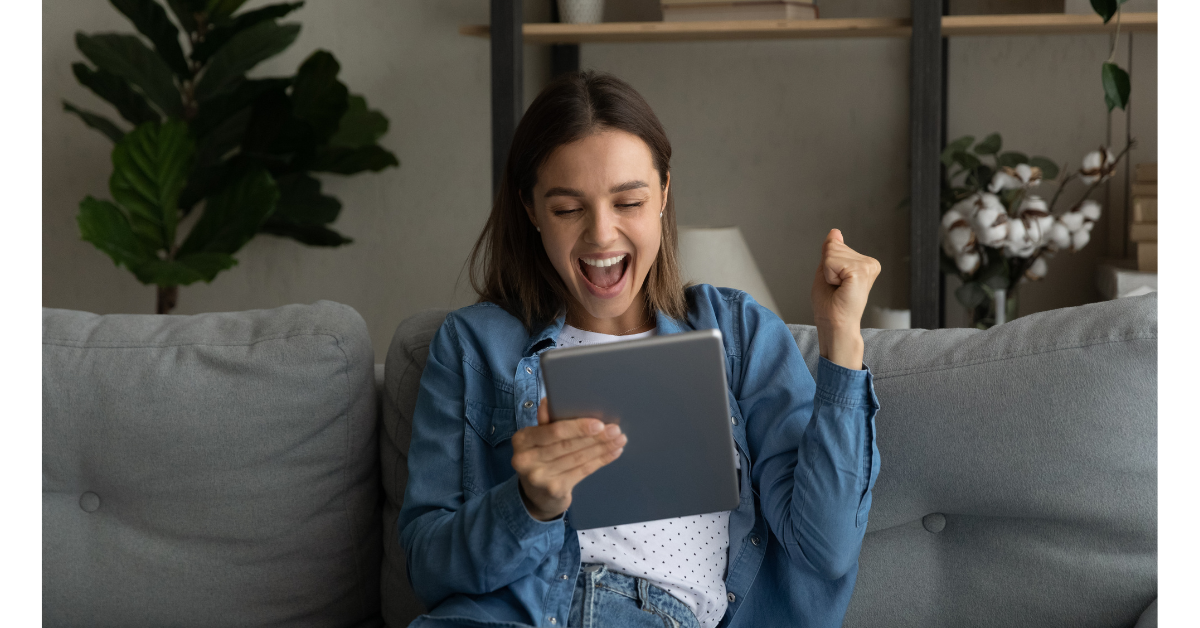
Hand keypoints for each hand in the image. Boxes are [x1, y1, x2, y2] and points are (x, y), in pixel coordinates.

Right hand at [511, 398, 626, 520]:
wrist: (536, 496)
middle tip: (615, 430)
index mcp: (522, 439)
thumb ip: (546, 422)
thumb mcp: (537, 439)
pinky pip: (582, 471)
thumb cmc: (541, 458)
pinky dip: (600, 461)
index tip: (599, 423)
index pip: (553, 431)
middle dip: (595, 437)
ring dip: (602, 448)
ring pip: (578, 458)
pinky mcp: (554, 490)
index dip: (577, 427)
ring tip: (619, 439)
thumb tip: (549, 401)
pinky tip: (613, 453)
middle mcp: (526, 459)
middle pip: (568, 445)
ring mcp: (539, 477)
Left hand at [810, 229, 880, 369]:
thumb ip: (831, 252)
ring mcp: (868, 266)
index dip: (826, 266)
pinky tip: (840, 288)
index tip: (835, 284)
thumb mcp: (826, 272)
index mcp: (864, 263)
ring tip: (838, 289)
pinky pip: (831, 261)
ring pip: (832, 253)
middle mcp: (870, 263)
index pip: (834, 245)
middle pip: (833, 246)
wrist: (834, 325)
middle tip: (836, 288)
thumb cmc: (831, 305)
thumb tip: (835, 232)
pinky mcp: (861, 271)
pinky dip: (829, 276)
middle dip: (827, 268)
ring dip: (828, 273)